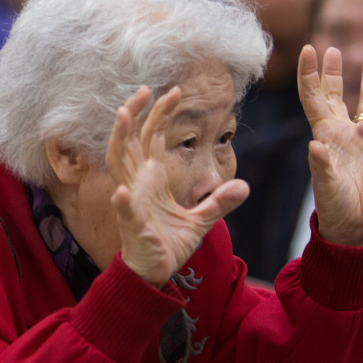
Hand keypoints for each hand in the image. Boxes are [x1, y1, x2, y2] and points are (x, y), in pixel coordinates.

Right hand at [108, 87, 250, 286]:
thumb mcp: (201, 221)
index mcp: (152, 179)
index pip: (151, 137)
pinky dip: (122, 201)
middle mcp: (138, 184)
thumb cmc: (169, 244)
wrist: (156, 273)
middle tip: (145, 88)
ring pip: (119, 164)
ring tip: (122, 116)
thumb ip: (219, 201)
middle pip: (131, 140)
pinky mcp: (132, 225)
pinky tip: (122, 191)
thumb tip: (243, 185)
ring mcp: (132, 201)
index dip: (160, 113)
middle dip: (136, 113)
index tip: (174, 91)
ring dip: (118, 140)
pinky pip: (125, 210)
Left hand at [299, 45, 362, 245]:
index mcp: (327, 134)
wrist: (355, 224)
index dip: (310, 73)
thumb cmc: (334, 207)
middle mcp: (344, 132)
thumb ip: (321, 166)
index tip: (309, 48)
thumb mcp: (327, 186)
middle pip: (335, 95)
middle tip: (332, 48)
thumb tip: (314, 146)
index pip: (313, 97)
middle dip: (332, 72)